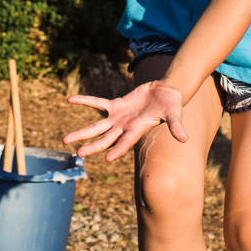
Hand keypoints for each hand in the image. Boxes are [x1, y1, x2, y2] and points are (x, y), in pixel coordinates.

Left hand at [63, 79, 187, 160]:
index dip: (118, 149)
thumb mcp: (175, 113)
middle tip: (77, 153)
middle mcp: (125, 127)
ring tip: (65, 140)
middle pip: (105, 139)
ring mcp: (118, 117)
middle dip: (92, 146)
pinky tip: (70, 99)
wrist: (166, 92)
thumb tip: (185, 138)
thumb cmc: (171, 104)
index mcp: (137, 130)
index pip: (126, 142)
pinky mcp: (116, 105)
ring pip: (96, 127)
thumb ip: (176, 126)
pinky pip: (97, 103)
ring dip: (82, 132)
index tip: (107, 158)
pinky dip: (84, 100)